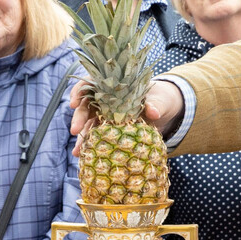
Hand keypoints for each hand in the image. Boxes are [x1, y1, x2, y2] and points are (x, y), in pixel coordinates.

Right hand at [68, 78, 184, 142]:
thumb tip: (153, 112)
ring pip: (88, 124)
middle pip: (86, 106)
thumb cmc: (160, 99)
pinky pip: (97, 138)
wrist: (166, 112)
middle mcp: (106, 101)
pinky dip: (90, 147)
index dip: (79, 91)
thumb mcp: (160, 99)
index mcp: (114, 86)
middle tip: (75, 130)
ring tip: (77, 151)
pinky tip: (84, 156)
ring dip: (81, 137)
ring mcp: (106, 116)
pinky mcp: (110, 131)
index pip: (90, 83)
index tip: (74, 103)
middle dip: (78, 118)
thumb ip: (155, 104)